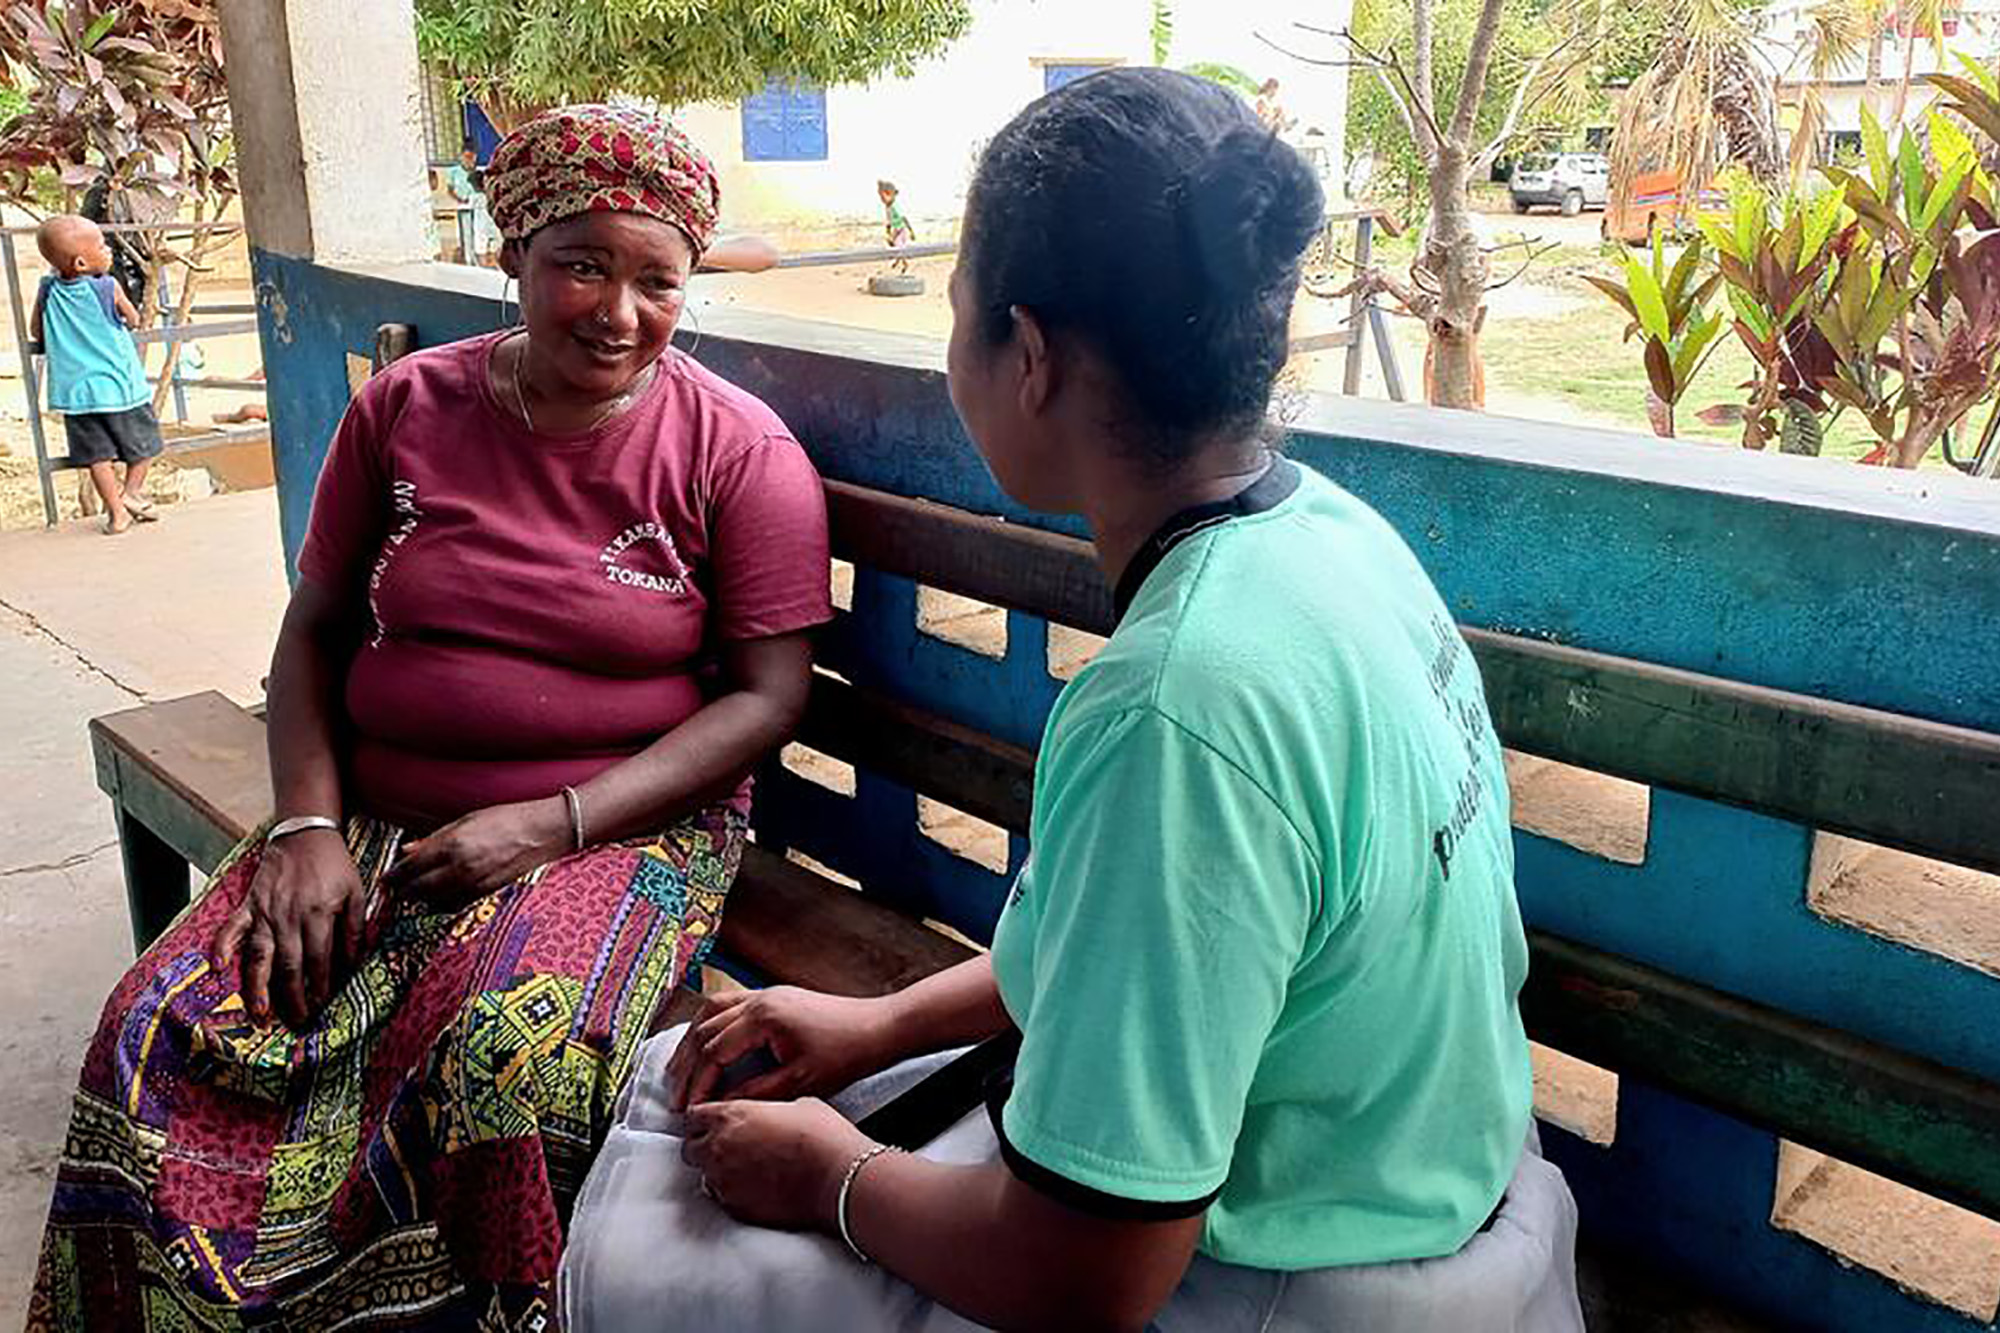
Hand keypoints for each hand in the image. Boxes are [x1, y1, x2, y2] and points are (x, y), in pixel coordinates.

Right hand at [210, 827, 364, 1029]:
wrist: (306, 833)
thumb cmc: (334, 866)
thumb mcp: (356, 894)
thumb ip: (355, 929)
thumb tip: (354, 964)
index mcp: (319, 914)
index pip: (320, 959)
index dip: (321, 986)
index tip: (322, 1008)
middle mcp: (289, 917)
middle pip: (289, 965)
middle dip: (293, 998)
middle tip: (296, 1023)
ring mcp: (265, 912)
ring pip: (259, 955)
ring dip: (257, 987)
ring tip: (258, 1015)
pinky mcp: (249, 905)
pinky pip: (231, 929)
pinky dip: (222, 948)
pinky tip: (216, 969)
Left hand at [385, 797, 569, 903]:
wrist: (542, 832)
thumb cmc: (507, 819)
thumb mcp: (466, 820)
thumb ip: (435, 838)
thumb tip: (409, 851)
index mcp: (452, 845)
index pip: (411, 868)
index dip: (394, 876)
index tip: (386, 879)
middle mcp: (460, 868)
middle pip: (418, 889)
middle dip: (402, 890)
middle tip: (394, 889)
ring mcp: (473, 883)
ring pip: (433, 901)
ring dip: (419, 898)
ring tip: (413, 893)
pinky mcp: (485, 893)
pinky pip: (453, 905)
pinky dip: (439, 904)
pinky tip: (437, 898)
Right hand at [668, 986, 899, 1110]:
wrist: (877, 1028)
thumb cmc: (845, 1054)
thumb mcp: (800, 1083)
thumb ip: (756, 1092)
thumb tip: (720, 1105)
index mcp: (763, 1017)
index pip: (714, 1052)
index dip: (698, 1084)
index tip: (688, 1109)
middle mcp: (759, 998)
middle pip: (704, 1030)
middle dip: (686, 1065)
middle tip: (674, 1095)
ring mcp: (766, 993)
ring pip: (711, 1012)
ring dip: (692, 1041)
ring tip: (678, 1069)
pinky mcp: (774, 996)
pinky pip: (729, 1004)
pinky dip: (710, 1024)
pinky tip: (704, 1042)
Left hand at [681, 1097, 870, 1230]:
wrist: (836, 1176)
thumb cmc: (822, 1135)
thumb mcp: (796, 1104)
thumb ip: (766, 1110)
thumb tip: (767, 1117)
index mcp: (730, 1115)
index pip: (693, 1115)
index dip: (704, 1119)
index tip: (712, 1123)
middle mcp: (718, 1147)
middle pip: (690, 1148)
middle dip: (703, 1146)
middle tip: (725, 1147)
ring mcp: (723, 1180)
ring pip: (703, 1175)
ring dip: (716, 1171)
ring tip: (743, 1170)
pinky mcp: (734, 1206)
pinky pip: (721, 1197)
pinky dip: (731, 1192)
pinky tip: (754, 1188)